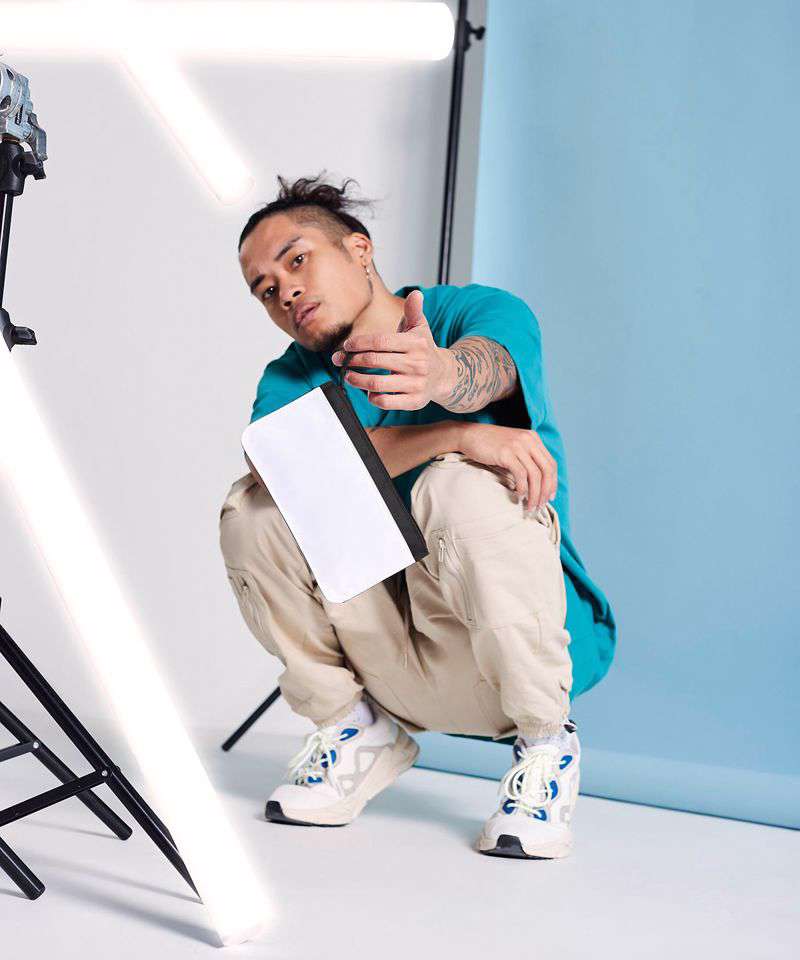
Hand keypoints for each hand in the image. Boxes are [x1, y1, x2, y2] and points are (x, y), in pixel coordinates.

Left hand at [331, 289, 451, 409]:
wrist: (444, 375)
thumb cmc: (424, 349)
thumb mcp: (420, 328)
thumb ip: (414, 311)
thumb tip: (416, 293)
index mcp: (416, 344)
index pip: (381, 341)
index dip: (360, 343)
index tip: (346, 345)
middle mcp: (417, 364)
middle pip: (375, 361)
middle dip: (352, 360)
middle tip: (339, 360)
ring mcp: (416, 384)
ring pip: (377, 383)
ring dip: (357, 380)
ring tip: (348, 376)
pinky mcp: (414, 402)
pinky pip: (386, 402)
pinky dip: (372, 397)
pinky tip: (368, 391)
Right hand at [456, 422, 557, 511]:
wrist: (469, 434)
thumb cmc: (490, 445)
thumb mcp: (513, 446)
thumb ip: (525, 458)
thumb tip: (536, 483)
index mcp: (533, 438)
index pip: (551, 463)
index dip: (553, 482)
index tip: (549, 497)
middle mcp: (528, 440)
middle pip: (547, 470)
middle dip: (546, 491)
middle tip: (540, 506)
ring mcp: (517, 445)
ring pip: (535, 474)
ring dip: (535, 494)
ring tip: (530, 506)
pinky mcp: (506, 453)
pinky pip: (521, 474)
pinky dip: (523, 488)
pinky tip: (519, 496)